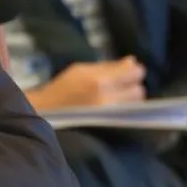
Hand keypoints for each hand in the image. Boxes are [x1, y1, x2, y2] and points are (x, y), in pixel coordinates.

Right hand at [26, 57, 146, 111]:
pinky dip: (126, 108)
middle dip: (132, 85)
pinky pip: (128, 114)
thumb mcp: (82, 69)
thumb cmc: (63, 88)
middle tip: (121, 84)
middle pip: (138, 90)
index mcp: (99, 81)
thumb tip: (132, 61)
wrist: (47, 112)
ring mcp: (109, 115)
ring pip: (136, 104)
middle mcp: (107, 99)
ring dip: (130, 98)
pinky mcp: (109, 125)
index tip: (129, 70)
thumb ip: (109, 66)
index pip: (135, 73)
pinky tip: (115, 106)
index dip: (134, 70)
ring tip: (117, 96)